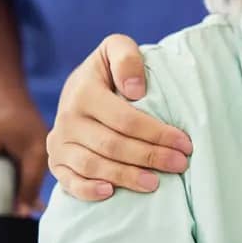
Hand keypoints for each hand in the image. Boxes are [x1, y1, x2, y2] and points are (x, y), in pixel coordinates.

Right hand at [46, 34, 191, 200]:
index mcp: (83, 92)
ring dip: (126, 177)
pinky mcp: (56, 162)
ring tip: (155, 183)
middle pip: (112, 145)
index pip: (125, 119)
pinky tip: (110, 193)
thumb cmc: (110, 70)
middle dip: (150, 157)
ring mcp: (59, 143)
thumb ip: (127, 58)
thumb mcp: (117, 49)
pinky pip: (68, 182)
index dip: (157, 133)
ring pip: (93, 166)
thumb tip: (135, 90)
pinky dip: (87, 190)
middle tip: (179, 165)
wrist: (80, 86)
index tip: (185, 143)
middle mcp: (67, 119)